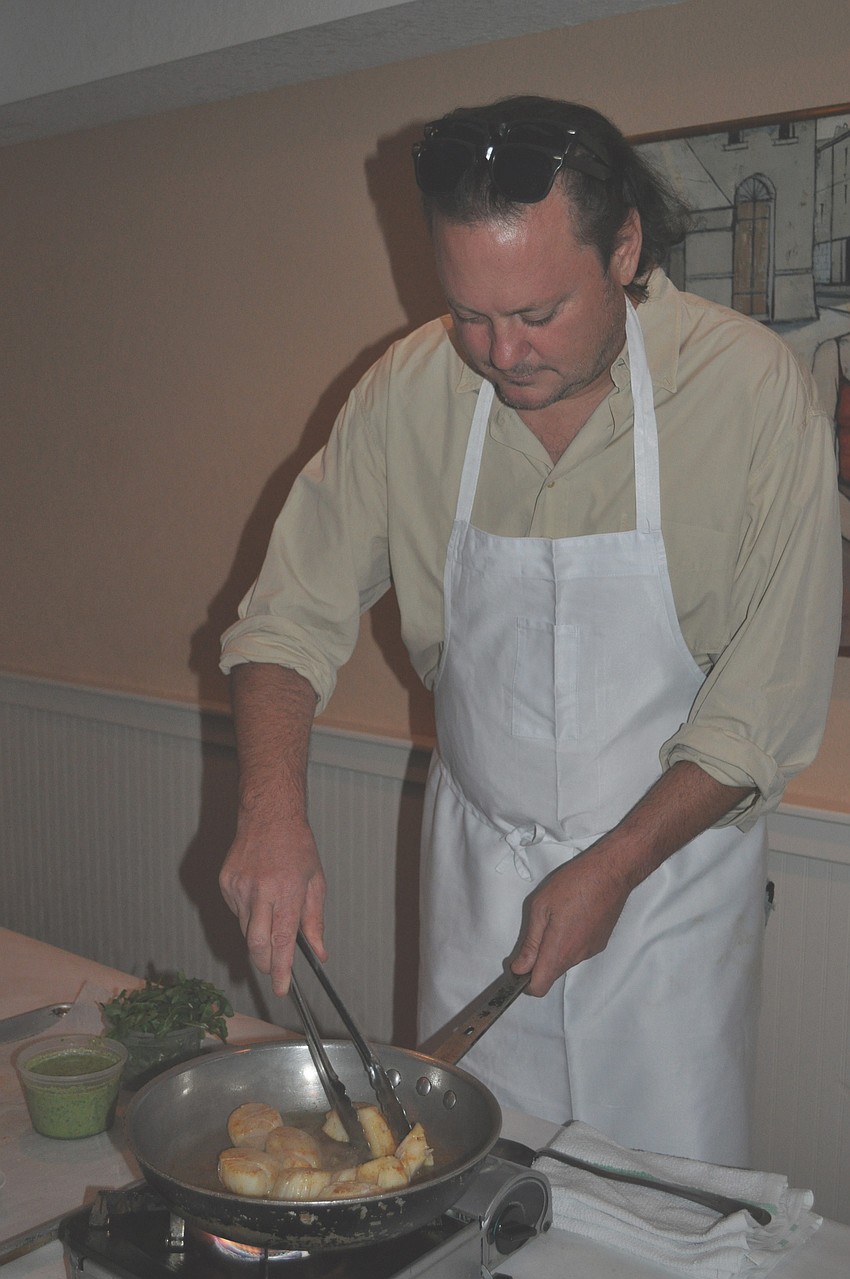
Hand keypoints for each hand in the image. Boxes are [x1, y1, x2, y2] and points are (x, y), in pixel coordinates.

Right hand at [219, 817, 326, 996]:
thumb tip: (319, 953)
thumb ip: (315, 921)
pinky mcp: (225, 883)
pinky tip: (258, 894)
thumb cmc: (297, 847)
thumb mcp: (316, 882)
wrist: (268, 816)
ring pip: (245, 930)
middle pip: (256, 944)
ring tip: (271, 910)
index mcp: (287, 891)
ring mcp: (239, 887)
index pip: (282, 941)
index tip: (281, 988)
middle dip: (265, 964)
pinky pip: (237, 912)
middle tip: (274, 970)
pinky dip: (248, 914)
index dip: (281, 970)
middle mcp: (261, 891)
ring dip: (259, 934)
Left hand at [510, 846, 631, 995]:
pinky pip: (578, 951)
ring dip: (555, 948)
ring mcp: (591, 951)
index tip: (518, 965)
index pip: (539, 987)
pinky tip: (572, 916)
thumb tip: (519, 968)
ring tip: (557, 917)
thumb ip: (530, 943)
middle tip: (536, 929)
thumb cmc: (573, 884)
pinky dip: (570, 941)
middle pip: (551, 973)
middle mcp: (577, 957)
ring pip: (565, 961)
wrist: (611, 872)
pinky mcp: (600, 943)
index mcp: (559, 950)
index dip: (524, 982)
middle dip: (538, 961)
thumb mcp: (540, 907)